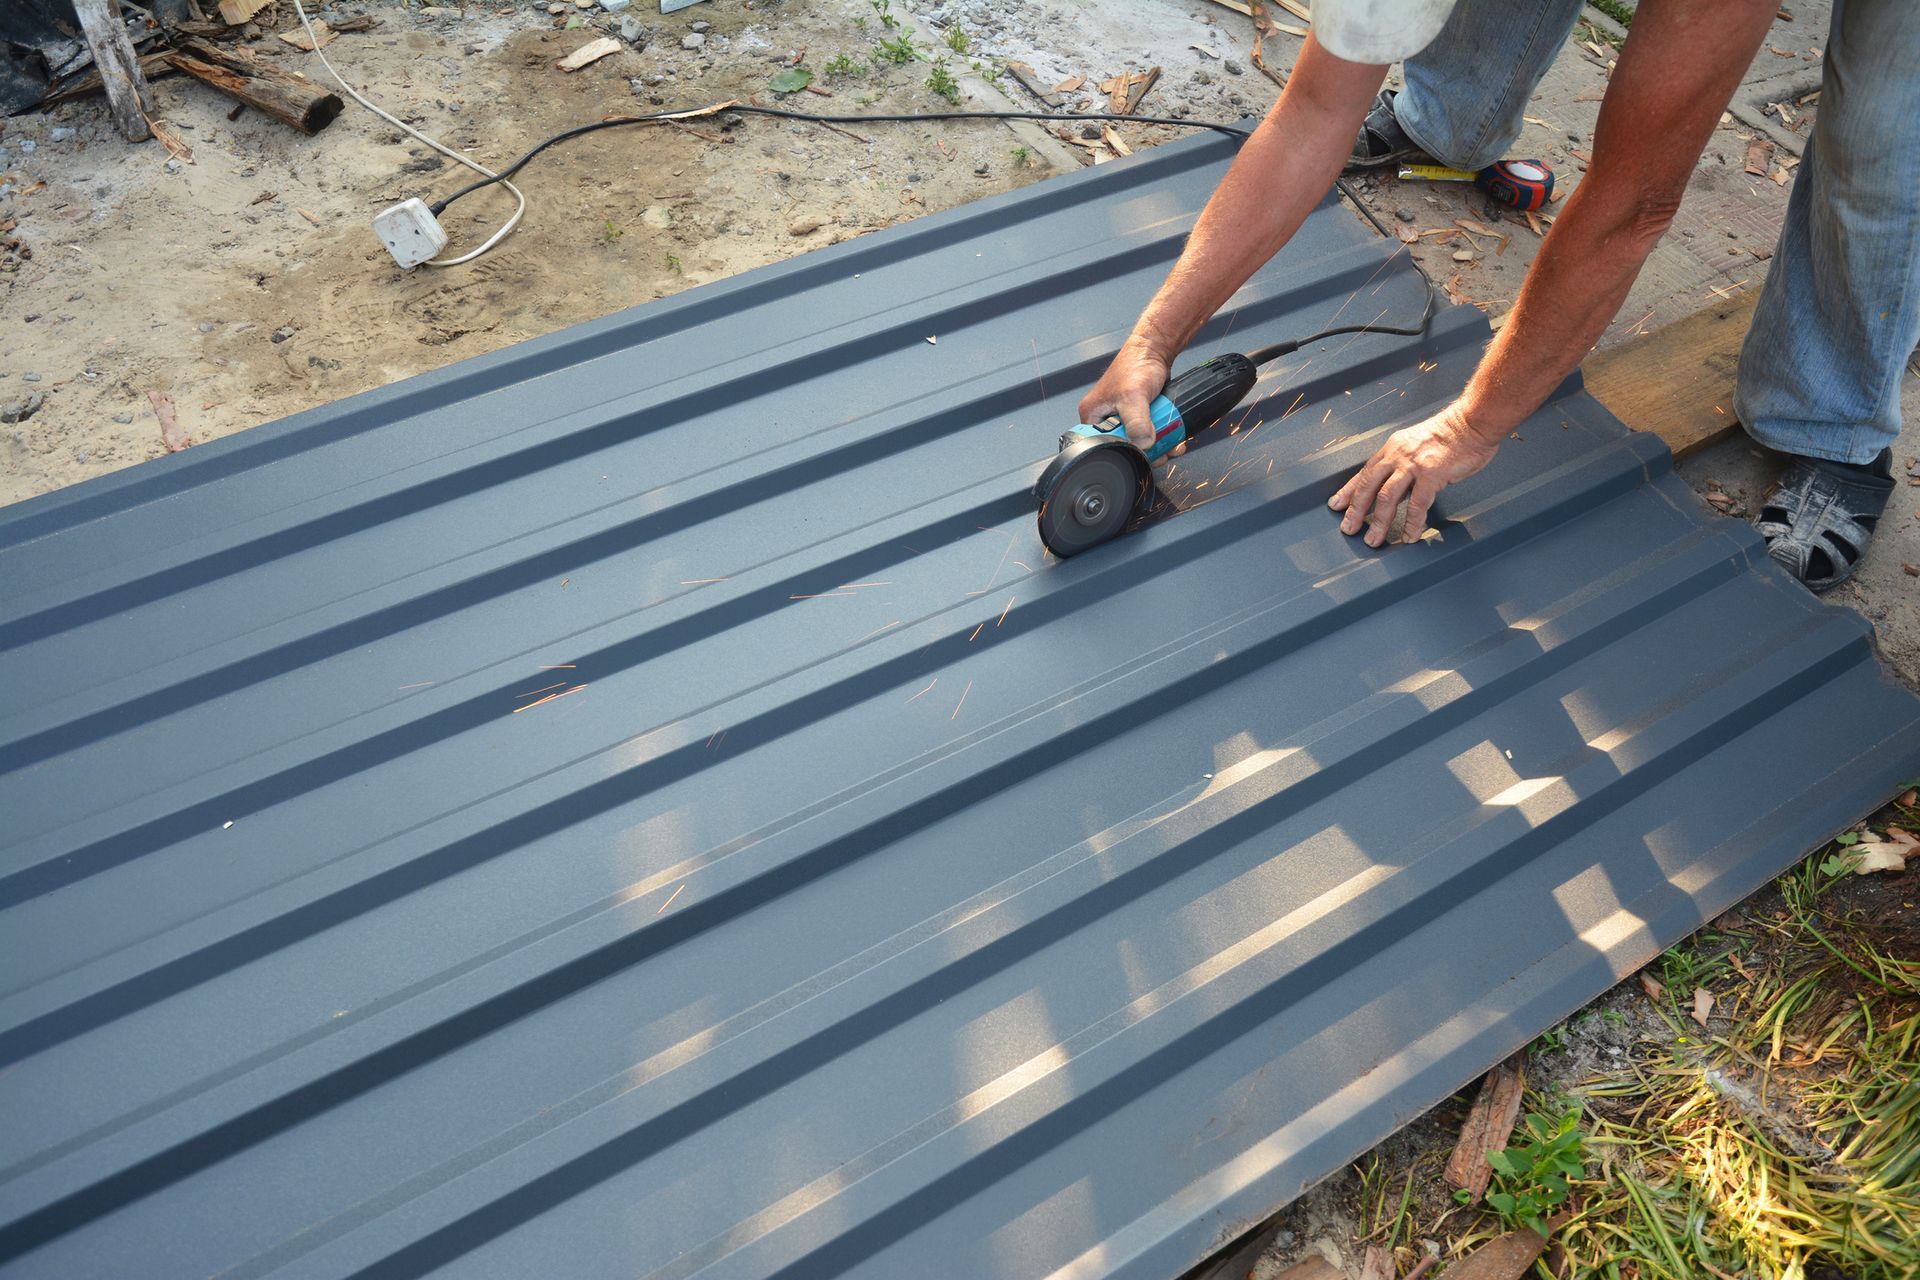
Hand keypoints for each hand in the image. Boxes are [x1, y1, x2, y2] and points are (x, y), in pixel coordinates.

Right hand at [1077, 339, 1183, 459]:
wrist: (1155, 351)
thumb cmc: (1136, 364)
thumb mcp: (1134, 396)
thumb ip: (1137, 422)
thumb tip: (1143, 443)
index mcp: (1092, 415)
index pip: (1103, 446)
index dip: (1125, 452)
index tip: (1144, 451)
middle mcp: (1105, 419)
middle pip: (1125, 447)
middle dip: (1148, 450)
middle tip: (1163, 448)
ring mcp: (1122, 418)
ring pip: (1140, 443)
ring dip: (1159, 445)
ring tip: (1171, 439)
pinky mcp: (1137, 416)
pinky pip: (1149, 434)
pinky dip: (1162, 436)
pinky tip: (1172, 433)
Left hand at [1329, 403, 1501, 546]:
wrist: (1472, 422)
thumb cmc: (1450, 434)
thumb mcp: (1416, 444)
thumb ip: (1402, 465)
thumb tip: (1392, 489)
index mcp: (1392, 448)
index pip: (1363, 473)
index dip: (1348, 491)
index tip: (1336, 505)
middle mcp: (1397, 455)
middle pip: (1368, 487)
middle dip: (1356, 511)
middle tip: (1349, 529)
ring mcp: (1413, 465)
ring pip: (1387, 498)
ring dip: (1379, 523)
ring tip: (1374, 540)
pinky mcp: (1431, 475)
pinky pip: (1417, 505)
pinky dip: (1411, 523)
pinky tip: (1408, 535)